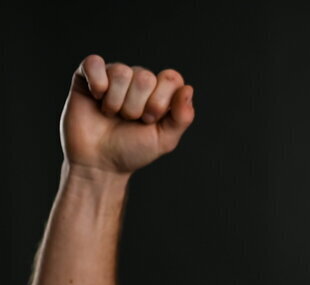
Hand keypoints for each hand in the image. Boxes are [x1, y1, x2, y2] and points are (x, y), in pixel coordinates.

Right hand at [60, 54, 194, 175]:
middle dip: (136, 106)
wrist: (99, 162)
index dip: (160, 102)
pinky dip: (96, 83)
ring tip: (111, 114)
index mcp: (159, 92)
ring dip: (116, 101)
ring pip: (121, 72)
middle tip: (128, 120)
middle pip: (145, 77)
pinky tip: (96, 98)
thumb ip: (182, 117)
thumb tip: (188, 89)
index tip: (149, 120)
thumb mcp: (164, 139)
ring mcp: (113, 76)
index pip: (171, 78)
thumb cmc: (132, 150)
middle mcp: (138, 80)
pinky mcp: (87, 75)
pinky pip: (94, 63)